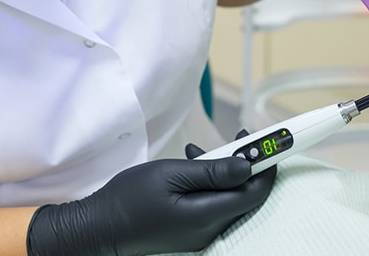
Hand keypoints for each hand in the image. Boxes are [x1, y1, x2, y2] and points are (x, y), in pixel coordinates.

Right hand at [26, 142, 275, 255]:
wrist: (98, 228)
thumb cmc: (130, 198)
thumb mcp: (170, 175)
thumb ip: (212, 172)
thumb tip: (247, 166)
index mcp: (207, 216)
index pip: (254, 192)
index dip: (267, 166)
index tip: (270, 141)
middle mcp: (209, 229)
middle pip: (244, 195)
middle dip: (246, 164)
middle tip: (239, 137)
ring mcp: (199, 232)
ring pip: (228, 197)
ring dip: (224, 171)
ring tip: (202, 150)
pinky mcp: (190, 230)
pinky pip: (212, 204)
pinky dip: (209, 182)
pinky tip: (192, 165)